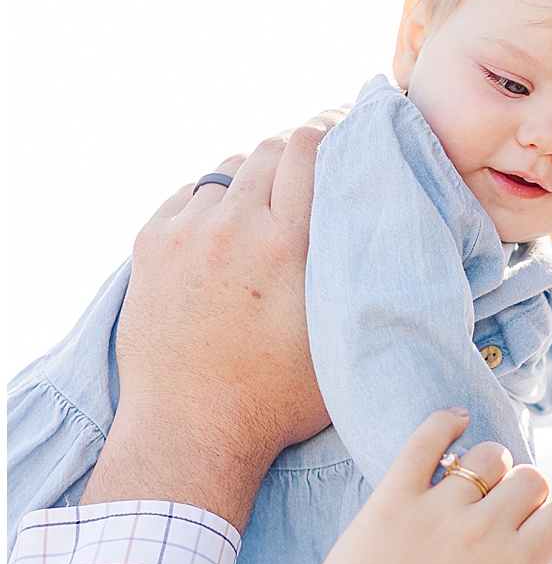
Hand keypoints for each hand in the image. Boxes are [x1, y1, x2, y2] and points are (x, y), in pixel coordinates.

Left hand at [83, 116, 342, 529]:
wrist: (192, 431)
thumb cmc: (276, 403)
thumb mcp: (338, 344)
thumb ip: (358, 285)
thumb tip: (389, 242)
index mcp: (286, 246)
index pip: (307, 149)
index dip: (329, 133)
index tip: (343, 135)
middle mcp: (233, 228)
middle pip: (268, 150)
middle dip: (293, 152)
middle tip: (310, 168)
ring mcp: (185, 233)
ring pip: (226, 172)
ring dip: (250, 181)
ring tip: (265, 208)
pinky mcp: (151, 246)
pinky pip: (187, 196)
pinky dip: (209, 204)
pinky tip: (223, 231)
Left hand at [215, 410, 551, 563]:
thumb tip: (538, 555)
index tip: (545, 526)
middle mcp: (483, 531)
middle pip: (531, 479)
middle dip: (525, 492)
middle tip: (502, 511)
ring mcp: (437, 510)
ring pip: (489, 455)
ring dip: (490, 465)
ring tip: (474, 482)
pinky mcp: (392, 498)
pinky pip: (426, 440)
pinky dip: (445, 423)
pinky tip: (453, 422)